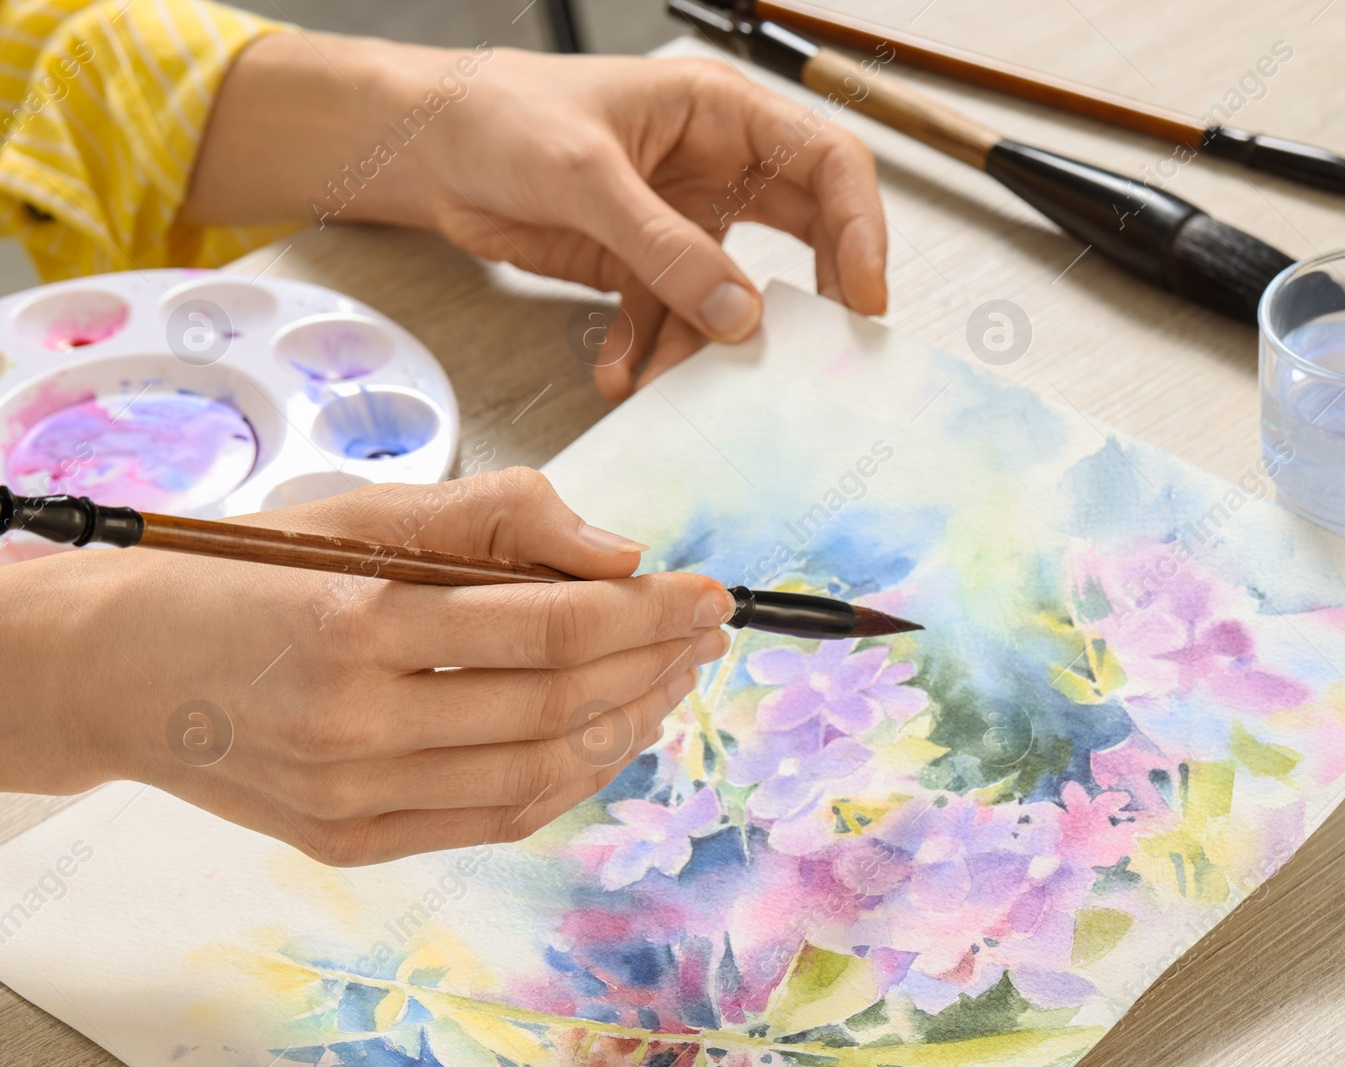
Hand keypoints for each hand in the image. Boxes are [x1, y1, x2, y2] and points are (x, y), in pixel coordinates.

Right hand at [0, 468, 732, 864]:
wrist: (124, 666)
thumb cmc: (251, 572)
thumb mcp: (364, 511)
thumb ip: (497, 516)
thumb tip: (622, 553)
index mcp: (359, 618)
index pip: (553, 625)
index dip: (649, 610)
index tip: (709, 591)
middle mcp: (354, 719)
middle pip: (559, 701)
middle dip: (656, 663)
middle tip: (708, 634)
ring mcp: (352, 794)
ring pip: (541, 769)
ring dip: (630, 724)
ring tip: (674, 681)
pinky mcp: (350, 841)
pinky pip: (498, 817)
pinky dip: (572, 778)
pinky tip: (612, 735)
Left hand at [186, 38, 889, 398]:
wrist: (425, 150)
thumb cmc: (500, 116)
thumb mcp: (586, 177)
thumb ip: (666, 248)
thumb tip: (741, 317)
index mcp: (722, 114)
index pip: (827, 165)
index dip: (860, 229)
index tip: (863, 298)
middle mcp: (718, 168)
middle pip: (803, 235)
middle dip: (809, 300)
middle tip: (815, 357)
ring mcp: (683, 223)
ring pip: (732, 296)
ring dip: (706, 345)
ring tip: (674, 377)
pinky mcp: (643, 267)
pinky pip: (672, 322)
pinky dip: (652, 354)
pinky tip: (622, 371)